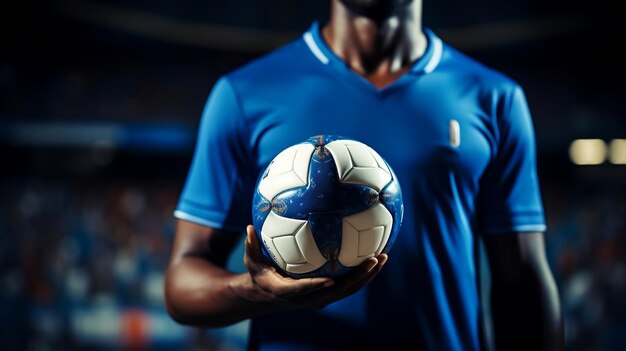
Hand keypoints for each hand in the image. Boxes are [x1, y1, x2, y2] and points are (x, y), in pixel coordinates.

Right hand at [242, 225, 387, 310]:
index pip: (304, 291)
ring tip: (384, 257)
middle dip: (357, 278)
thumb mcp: (251, 261)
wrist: (268, 294)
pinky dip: (364, 272)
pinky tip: (377, 254)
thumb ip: (251, 246)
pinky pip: (349, 283)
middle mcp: (309, 298)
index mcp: (289, 292)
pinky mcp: (329, 291)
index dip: (316, 286)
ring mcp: (321, 296)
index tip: (329, 279)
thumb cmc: (259, 273)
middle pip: (337, 292)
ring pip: (348, 289)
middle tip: (374, 260)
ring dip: (367, 276)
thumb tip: (248, 227)